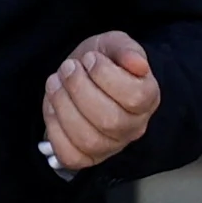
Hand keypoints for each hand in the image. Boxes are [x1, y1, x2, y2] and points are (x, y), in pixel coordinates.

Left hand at [42, 30, 161, 171]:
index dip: (106, 75)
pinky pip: (70, 156)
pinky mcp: (87, 157)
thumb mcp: (113, 45)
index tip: (90, 58)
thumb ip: (125, 49)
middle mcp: (134, 127)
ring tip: (56, 83)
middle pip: (109, 120)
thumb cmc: (100, 61)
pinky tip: (53, 107)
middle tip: (67, 68)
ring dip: (63, 107)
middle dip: (80, 89)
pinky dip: (55, 131)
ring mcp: (111, 146)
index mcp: (148, 98)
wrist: (80, 77)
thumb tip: (138, 64)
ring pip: (88, 139)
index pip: (134, 97)